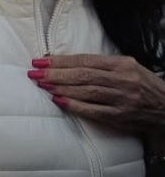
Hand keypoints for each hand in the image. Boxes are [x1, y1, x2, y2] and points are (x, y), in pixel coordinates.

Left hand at [33, 54, 164, 135]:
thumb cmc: (142, 86)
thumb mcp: (128, 68)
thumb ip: (102, 65)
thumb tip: (65, 63)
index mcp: (123, 64)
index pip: (85, 60)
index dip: (60, 61)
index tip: (40, 60)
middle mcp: (123, 80)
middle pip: (83, 75)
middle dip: (55, 74)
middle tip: (34, 73)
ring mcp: (123, 99)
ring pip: (86, 91)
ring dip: (61, 88)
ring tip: (42, 86)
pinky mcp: (122, 116)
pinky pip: (94, 110)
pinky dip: (75, 106)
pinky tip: (59, 101)